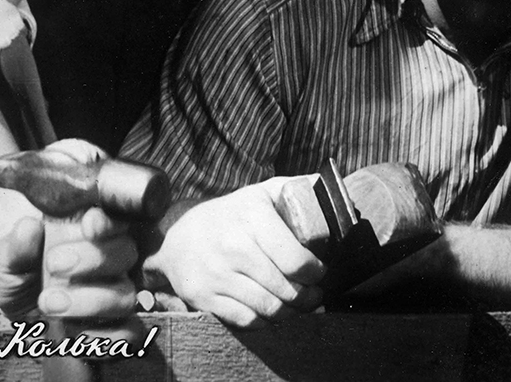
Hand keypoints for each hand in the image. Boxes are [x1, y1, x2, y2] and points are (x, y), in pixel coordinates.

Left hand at [0, 139, 139, 322]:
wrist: (18, 303)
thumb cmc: (19, 268)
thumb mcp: (7, 255)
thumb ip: (17, 244)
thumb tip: (28, 227)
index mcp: (93, 230)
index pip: (116, 217)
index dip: (109, 221)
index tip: (89, 224)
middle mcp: (111, 259)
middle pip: (125, 253)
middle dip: (92, 259)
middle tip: (53, 265)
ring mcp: (115, 293)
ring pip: (124, 295)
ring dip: (90, 302)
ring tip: (47, 302)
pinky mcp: (114, 327)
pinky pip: (128, 333)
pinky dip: (104, 337)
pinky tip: (72, 334)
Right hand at [144, 179, 325, 327]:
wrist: (178, 236)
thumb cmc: (232, 215)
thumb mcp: (262, 193)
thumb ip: (298, 188)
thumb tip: (332, 189)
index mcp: (253, 216)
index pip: (295, 259)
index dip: (315, 272)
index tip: (320, 272)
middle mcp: (233, 245)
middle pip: (285, 288)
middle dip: (308, 296)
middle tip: (314, 295)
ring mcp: (216, 273)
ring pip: (269, 308)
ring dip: (290, 312)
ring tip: (297, 305)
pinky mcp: (203, 296)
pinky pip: (246, 320)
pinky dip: (264, 321)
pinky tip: (270, 311)